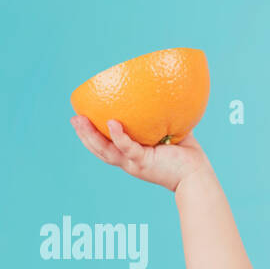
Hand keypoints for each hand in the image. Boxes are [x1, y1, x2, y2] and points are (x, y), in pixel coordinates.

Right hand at [70, 115, 211, 192]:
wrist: (196, 175)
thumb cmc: (186, 155)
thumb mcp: (169, 133)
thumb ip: (162, 118)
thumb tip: (164, 93)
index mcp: (132, 155)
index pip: (107, 146)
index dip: (92, 135)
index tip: (81, 120)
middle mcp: (129, 161)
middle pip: (100, 149)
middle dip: (84, 134)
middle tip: (73, 117)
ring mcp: (135, 163)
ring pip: (106, 150)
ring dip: (91, 135)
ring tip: (79, 120)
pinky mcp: (144, 162)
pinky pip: (128, 148)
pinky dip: (118, 136)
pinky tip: (111, 123)